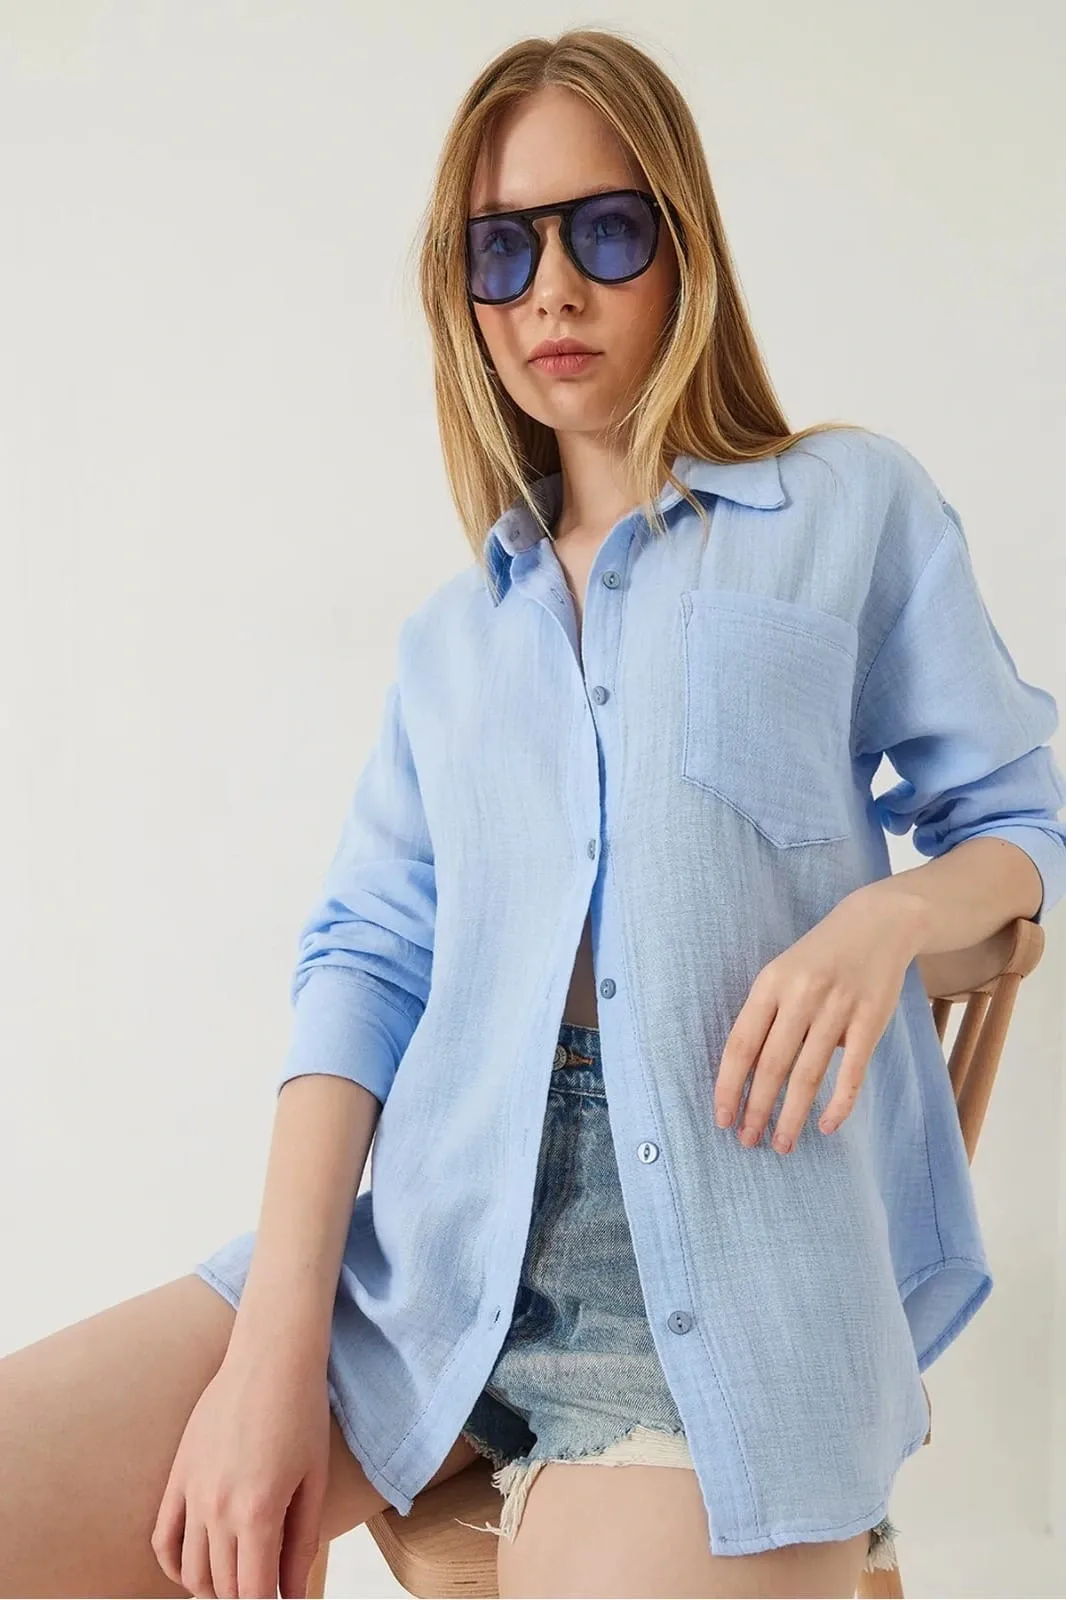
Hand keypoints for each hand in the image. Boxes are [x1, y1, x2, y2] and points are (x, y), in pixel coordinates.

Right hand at [152, 1342, 331, 1598]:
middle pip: (221, 1585)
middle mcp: (218, 1509)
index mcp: (258, 1513)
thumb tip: (294, 1594)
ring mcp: (192, 1492)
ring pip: (191, 1570)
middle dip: (243, 1597)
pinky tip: (193, 1572)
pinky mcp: (178, 1475)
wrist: (271, 1357)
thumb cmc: (302, 1413)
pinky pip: (163, 1537)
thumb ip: (302, 1545)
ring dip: (212, 1588)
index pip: (252, 1591)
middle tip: (262, 1588)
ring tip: (236, 1582)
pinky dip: (174, 1565)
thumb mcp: (312, 1482)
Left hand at [713, 885, 926, 1153]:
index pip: (741, 1044)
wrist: (876, 924)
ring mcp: (837, 1008)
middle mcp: (801, 996)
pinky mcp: (871, 1020)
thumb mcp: (781, 973)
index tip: (722, 1118)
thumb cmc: (819, 956)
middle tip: (748, 1141)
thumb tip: (746, 1075)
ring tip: (781, 1144)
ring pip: (808, 1074)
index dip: (728, 1085)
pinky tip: (826, 1126)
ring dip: (792, 1116)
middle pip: (771, 1065)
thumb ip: (765, 1016)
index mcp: (770, 984)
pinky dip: (839, 1104)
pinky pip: (852, 1072)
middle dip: (757, 1109)